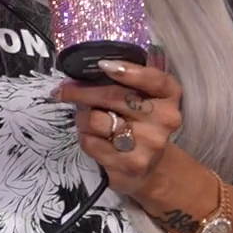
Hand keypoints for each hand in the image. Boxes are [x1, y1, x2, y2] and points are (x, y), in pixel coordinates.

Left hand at [55, 59, 184, 196]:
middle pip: (113, 96)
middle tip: (64, 89)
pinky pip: (90, 142)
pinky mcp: (131, 164)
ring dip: (82, 117)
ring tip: (86, 120)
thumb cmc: (138, 123)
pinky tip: (92, 138)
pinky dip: (84, 136)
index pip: (154, 79)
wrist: (150, 166)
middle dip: (81, 91)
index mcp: (169, 97)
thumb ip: (121, 83)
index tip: (102, 65)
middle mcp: (165, 119)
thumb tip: (78, 75)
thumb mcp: (139, 99)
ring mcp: (149, 143)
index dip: (129, 71)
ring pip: (95, 119)